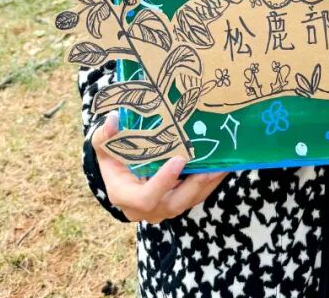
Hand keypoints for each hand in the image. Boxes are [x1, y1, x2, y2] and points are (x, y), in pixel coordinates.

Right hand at [91, 111, 227, 222]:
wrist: (119, 174)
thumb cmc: (112, 158)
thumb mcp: (103, 147)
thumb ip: (105, 135)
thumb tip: (112, 118)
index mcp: (126, 197)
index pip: (146, 197)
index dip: (163, 182)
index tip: (179, 160)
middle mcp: (146, 209)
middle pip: (174, 204)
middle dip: (195, 186)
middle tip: (212, 166)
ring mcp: (163, 208)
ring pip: (189, 201)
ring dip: (208, 184)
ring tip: (224, 164)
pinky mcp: (177, 202)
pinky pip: (196, 196)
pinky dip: (210, 182)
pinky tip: (224, 165)